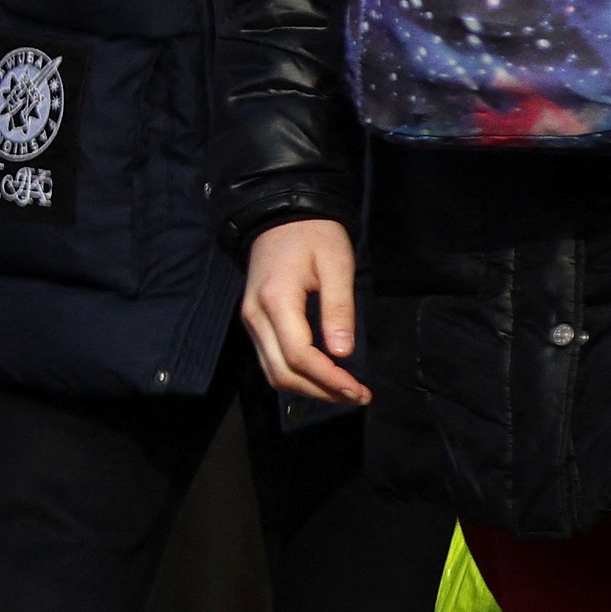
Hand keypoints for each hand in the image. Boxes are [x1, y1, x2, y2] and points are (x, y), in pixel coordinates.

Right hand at [241, 218, 364, 408]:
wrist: (282, 215)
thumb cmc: (315, 235)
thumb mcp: (336, 265)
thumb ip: (338, 309)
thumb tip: (342, 353)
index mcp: (276, 301)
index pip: (299, 355)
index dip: (329, 379)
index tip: (359, 391)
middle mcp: (256, 317)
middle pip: (282, 372)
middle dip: (321, 391)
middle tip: (357, 396)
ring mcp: (251, 321)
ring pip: (273, 372)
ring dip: (308, 389)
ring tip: (343, 391)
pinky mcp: (254, 322)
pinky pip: (271, 360)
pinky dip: (297, 376)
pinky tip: (323, 376)